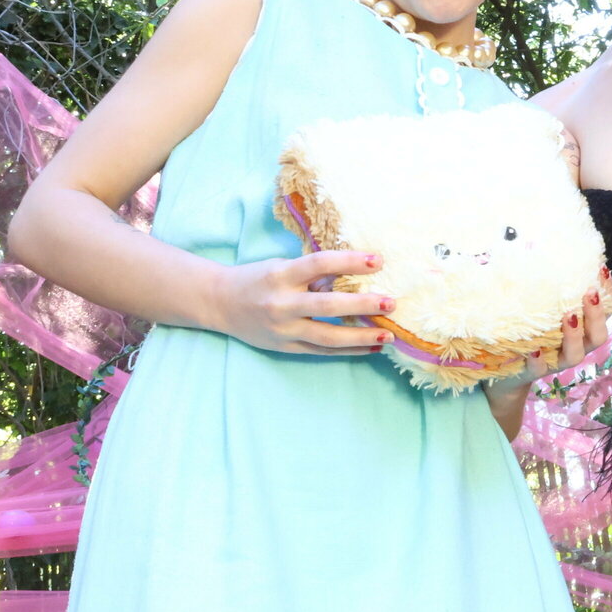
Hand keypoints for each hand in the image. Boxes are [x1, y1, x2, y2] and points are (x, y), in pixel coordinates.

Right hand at [209, 250, 395, 355]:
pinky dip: (348, 350)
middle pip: (328, 305)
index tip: (379, 260)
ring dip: (361, 337)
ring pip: (328, 336)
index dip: (350, 261)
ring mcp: (283, 329)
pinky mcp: (285, 347)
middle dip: (363, 304)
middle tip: (391, 303)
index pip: (320, 263)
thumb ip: (313, 273)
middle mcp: (282, 303)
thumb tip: (355, 275)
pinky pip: (322, 351)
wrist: (219, 302)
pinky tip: (371, 348)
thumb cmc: (257, 279)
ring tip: (388, 336)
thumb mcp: (282, 267)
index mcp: (281, 275)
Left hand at [484, 273, 611, 399]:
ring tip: (569, 316)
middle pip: (597, 336)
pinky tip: (535, 350)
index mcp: (582, 330)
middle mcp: (575, 346)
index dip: (608, 294)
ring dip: (574, 336)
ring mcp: (556, 361)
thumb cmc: (530, 333)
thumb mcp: (543, 309)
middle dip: (596, 315)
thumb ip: (551, 291)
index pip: (604, 312)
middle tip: (589, 293)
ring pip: (575, 354)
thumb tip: (547, 252)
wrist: (506, 371)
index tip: (602, 270)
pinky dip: (539, 360)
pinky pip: (540, 369)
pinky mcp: (533, 372)